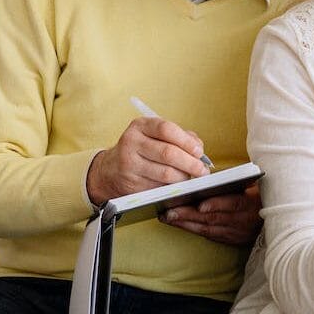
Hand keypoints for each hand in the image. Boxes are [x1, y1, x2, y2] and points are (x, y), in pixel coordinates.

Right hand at [86, 117, 209, 205]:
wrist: (111, 170)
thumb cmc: (142, 149)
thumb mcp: (155, 136)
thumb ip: (180, 137)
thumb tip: (199, 148)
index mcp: (140, 126)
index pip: (166, 129)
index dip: (186, 141)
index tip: (199, 151)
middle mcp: (131, 143)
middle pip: (168, 153)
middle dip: (190, 163)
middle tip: (202, 170)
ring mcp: (129, 164)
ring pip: (166, 173)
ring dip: (184, 177)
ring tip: (192, 177)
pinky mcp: (131, 184)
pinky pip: (159, 187)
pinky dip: (173, 187)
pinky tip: (178, 185)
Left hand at [160, 184, 262, 244]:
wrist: (279, 217)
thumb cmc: (262, 195)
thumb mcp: (256, 185)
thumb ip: (237, 183)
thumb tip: (210, 179)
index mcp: (253, 203)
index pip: (234, 203)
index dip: (216, 204)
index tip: (199, 204)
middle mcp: (245, 221)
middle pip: (214, 219)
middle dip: (190, 215)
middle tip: (168, 211)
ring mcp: (238, 233)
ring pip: (209, 229)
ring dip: (187, 224)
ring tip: (168, 217)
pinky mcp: (233, 240)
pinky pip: (211, 236)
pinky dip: (195, 229)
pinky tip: (181, 224)